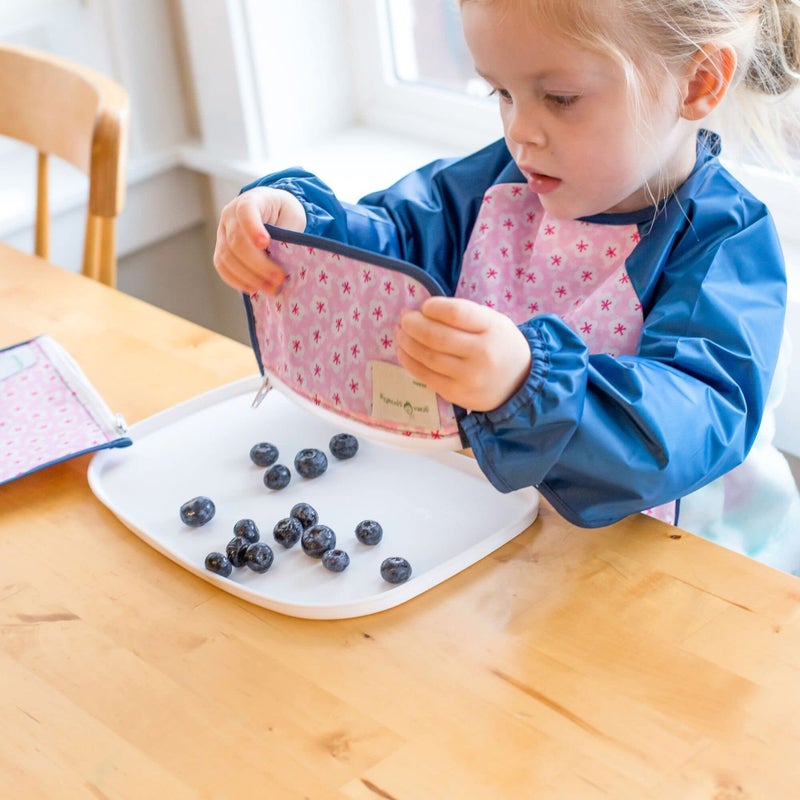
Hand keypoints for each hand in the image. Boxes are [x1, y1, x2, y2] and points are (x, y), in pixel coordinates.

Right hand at [213, 187, 305, 293]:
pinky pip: (222, 266)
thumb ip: (286, 234)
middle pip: (236, 241)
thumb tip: (283, 261)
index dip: (253, 228)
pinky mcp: (221, 249)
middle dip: (258, 264)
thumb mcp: (292, 216)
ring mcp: (222, 232)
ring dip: (249, 277)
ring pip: (227, 257)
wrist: (272, 210)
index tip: (265, 244)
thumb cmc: (283, 212)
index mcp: (251, 200)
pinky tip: (253, 289)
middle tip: (279, 279)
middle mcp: (230, 215)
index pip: (246, 211)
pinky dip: (237, 280)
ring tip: (270, 289)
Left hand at [395, 297, 531, 411]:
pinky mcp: (457, 394)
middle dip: (413, 324)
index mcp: (493, 329)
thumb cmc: (500, 346)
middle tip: (404, 317)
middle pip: (436, 336)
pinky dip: (409, 362)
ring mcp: (469, 377)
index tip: (424, 306)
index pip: (456, 313)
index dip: (434, 307)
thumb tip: (423, 312)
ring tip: (400, 332)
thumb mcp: (493, 322)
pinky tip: (403, 351)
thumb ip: (464, 315)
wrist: (520, 384)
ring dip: (407, 342)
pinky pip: (426, 376)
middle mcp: (482, 354)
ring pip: (428, 356)